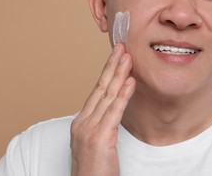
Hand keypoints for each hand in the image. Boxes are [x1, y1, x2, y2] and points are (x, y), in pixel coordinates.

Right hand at [70, 43, 134, 175]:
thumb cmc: (94, 170)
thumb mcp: (95, 142)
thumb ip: (103, 124)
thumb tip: (115, 108)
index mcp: (81, 121)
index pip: (97, 90)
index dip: (107, 71)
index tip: (117, 56)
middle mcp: (83, 122)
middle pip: (100, 87)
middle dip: (112, 65)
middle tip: (122, 47)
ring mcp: (89, 129)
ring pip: (107, 95)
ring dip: (119, 74)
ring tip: (128, 57)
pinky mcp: (99, 138)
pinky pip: (114, 112)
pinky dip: (123, 95)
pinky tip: (130, 81)